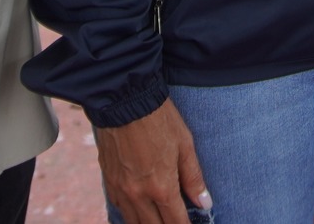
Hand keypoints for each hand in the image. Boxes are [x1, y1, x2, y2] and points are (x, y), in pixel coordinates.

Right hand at [97, 100, 209, 223]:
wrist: (124, 101)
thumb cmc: (158, 119)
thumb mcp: (185, 145)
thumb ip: (193, 178)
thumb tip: (205, 204)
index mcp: (161, 187)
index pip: (176, 223)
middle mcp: (138, 194)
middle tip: (176, 222)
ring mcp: (121, 189)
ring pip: (133, 222)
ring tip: (159, 220)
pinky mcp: (109, 181)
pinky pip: (120, 208)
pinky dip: (131, 214)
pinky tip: (139, 211)